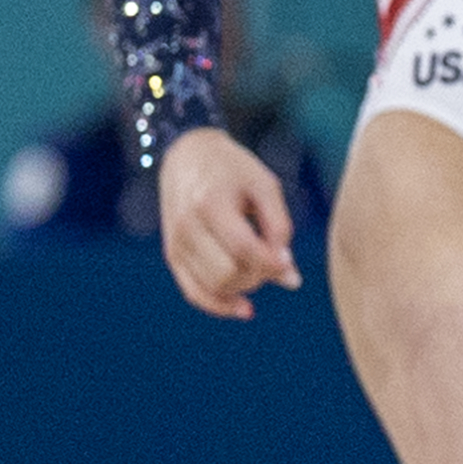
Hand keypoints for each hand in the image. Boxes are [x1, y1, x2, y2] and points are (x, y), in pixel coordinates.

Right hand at [155, 128, 302, 318]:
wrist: (187, 155)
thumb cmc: (233, 170)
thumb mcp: (265, 186)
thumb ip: (280, 228)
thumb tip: (289, 278)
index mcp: (210, 202)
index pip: (243, 249)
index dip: (270, 263)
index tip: (287, 261)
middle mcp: (187, 226)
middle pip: (227, 273)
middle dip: (258, 276)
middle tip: (272, 260)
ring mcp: (176, 243)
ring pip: (214, 287)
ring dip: (244, 288)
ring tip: (258, 269)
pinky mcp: (173, 255)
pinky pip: (194, 293)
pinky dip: (220, 305)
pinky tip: (244, 308)